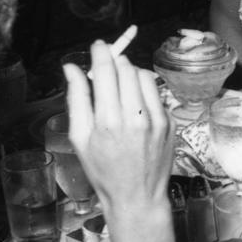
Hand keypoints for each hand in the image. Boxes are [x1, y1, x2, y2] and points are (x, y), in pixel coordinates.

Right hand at [63, 40, 173, 218]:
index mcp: (108, 121)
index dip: (101, 52)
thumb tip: (71, 68)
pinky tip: (135, 102)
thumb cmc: (104, 171)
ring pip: (144, 76)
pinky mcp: (170, 122)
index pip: (106, 71)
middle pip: (126, 69)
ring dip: (131, 72)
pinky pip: (157, 93)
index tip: (98, 45)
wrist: (137, 196)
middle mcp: (135, 117)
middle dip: (115, 61)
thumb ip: (76, 99)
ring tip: (120, 83)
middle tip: (107, 64)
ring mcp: (157, 119)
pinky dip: (144, 89)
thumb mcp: (80, 138)